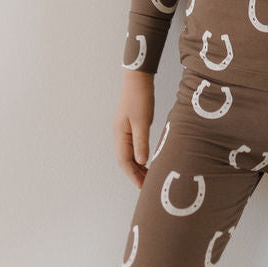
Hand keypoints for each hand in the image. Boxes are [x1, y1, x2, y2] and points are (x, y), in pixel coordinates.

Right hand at [114, 68, 154, 187]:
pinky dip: (138, 156)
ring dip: (137, 166)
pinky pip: (132, 146)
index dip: (133, 176)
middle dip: (135, 174)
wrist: (138, 79)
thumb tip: (141, 162)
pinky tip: (146, 159)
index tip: (142, 187)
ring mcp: (123, 131)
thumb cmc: (139, 98)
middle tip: (147, 184)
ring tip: (148, 175)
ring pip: (128, 154)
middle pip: (125, 161)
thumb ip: (141, 143)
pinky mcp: (130, 126)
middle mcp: (119, 135)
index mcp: (120, 135)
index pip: (124, 162)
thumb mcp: (142, 122)